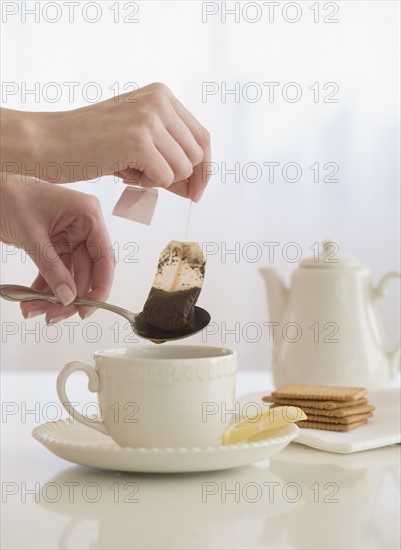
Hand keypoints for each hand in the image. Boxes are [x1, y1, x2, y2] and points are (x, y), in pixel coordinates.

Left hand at [0, 177, 115, 322]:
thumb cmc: (10, 197)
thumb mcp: (32, 236)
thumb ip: (52, 268)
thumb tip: (68, 298)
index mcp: (88, 215)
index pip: (104, 257)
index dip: (100, 286)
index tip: (87, 309)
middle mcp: (84, 227)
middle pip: (87, 272)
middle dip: (69, 296)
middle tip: (52, 316)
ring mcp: (71, 237)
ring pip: (70, 276)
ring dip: (53, 296)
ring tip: (33, 310)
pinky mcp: (57, 245)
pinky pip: (56, 272)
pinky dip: (44, 287)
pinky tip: (30, 300)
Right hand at [1, 83, 210, 201]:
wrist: (48, 142)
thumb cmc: (89, 144)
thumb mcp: (136, 142)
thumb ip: (169, 157)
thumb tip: (196, 186)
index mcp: (162, 95)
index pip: (202, 137)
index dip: (203, 169)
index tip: (196, 191)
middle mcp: (160, 100)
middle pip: (198, 155)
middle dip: (181, 178)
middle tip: (150, 181)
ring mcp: (150, 119)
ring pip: (183, 169)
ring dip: (158, 180)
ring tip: (128, 169)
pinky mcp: (139, 141)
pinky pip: (165, 178)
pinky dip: (145, 184)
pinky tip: (121, 171)